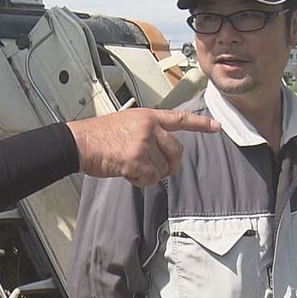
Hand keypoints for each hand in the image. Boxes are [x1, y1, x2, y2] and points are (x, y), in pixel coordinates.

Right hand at [67, 108, 219, 186]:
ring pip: (163, 169)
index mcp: (147, 116)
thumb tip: (160, 153)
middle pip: (176, 151)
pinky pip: (151, 178)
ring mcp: (144, 143)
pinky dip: (139, 180)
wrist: (79, 143)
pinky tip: (126, 171)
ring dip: (148, 174)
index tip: (216, 127)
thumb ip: (146, 133)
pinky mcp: (137, 159)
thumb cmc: (98, 136)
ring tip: (129, 165)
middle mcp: (149, 127)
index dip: (200, 123)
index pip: (179, 118)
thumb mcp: (126, 123)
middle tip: (153, 168)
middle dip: (168, 165)